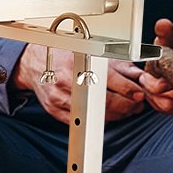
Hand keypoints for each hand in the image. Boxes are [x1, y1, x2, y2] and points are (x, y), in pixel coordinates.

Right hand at [13, 41, 146, 124]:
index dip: (129, 90)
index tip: (139, 94)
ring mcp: (59, 97)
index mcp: (78, 62)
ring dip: (114, 115)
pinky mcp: (54, 110)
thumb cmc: (64, 54)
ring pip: (94, 115)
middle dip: (126, 106)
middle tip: (136, 104)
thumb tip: (139, 77)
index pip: (111, 81)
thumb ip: (118, 64)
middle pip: (105, 102)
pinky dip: (96, 120)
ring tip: (124, 108)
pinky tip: (105, 113)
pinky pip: (82, 121)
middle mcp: (68, 80)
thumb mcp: (94, 51)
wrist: (34, 61)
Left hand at [135, 17, 172, 115]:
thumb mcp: (172, 37)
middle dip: (154, 87)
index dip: (164, 77)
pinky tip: (153, 94)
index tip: (150, 71)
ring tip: (147, 84)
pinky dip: (157, 104)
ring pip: (172, 105)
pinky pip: (171, 111)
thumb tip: (162, 24)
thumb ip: (166, 32)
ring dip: (153, 97)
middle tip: (145, 78)